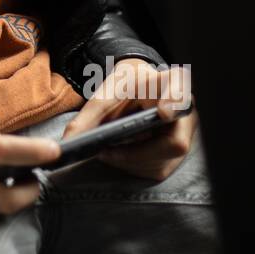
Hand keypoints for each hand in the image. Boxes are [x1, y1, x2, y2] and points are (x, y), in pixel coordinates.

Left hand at [61, 58, 196, 181]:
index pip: (181, 91)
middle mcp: (186, 112)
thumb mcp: (105, 92)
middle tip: (104, 151)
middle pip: (173, 142)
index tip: (164, 112)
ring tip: (106, 152)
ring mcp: (185, 134)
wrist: (138, 87)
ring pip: (163, 161)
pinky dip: (133, 166)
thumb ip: (88, 116)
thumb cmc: (125, 86)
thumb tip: (67, 143)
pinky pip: (157, 170)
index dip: (176, 103)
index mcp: (171, 84)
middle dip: (134, 152)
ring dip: (129, 162)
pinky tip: (118, 155)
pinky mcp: (177, 154)